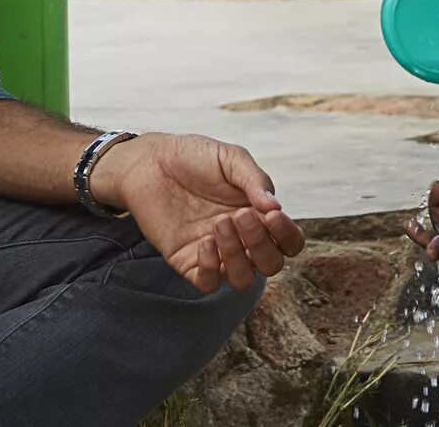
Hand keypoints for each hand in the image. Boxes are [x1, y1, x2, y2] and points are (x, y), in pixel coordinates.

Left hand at [95, 133, 306, 293]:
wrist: (150, 161)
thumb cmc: (193, 157)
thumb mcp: (230, 159)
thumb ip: (255, 181)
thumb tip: (275, 208)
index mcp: (258, 215)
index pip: (288, 242)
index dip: (287, 235)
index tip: (272, 215)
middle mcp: (241, 239)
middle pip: (270, 265)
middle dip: (261, 244)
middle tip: (240, 216)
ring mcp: (215, 253)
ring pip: (242, 280)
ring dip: (237, 257)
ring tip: (219, 224)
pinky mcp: (187, 261)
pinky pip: (207, 283)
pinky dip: (211, 268)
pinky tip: (205, 241)